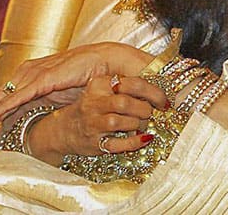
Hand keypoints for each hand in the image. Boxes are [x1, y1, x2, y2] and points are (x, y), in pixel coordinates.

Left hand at [0, 42, 152, 143]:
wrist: (112, 63)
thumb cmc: (91, 78)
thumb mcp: (65, 95)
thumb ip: (47, 102)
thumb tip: (34, 117)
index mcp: (36, 75)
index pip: (8, 96)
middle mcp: (31, 72)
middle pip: (0, 97)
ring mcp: (37, 73)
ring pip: (5, 97)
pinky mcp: (45, 77)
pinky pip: (19, 95)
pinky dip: (3, 107)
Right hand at [27, 74, 166, 163]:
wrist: (64, 130)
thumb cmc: (94, 107)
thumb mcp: (105, 90)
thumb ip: (129, 88)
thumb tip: (162, 93)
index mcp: (99, 84)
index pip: (132, 84)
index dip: (154, 92)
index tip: (164, 100)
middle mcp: (93, 103)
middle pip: (126, 103)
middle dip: (144, 109)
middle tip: (149, 113)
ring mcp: (92, 123)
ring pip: (122, 122)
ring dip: (139, 124)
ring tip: (142, 124)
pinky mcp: (94, 143)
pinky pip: (119, 144)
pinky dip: (135, 142)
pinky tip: (144, 139)